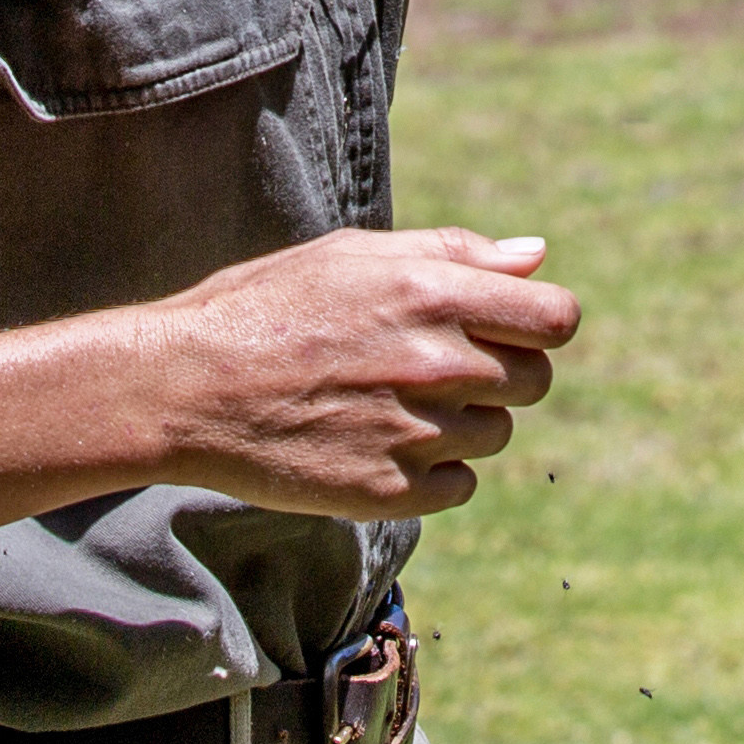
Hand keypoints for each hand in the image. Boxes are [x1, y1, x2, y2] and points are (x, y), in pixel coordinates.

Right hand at [141, 227, 578, 518]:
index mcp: (432, 292)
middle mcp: (435, 363)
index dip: (542, 323)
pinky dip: (436, 470)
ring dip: (465, 421)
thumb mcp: (355, 254)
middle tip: (439, 366)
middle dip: (504, 371)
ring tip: (394, 402)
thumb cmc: (269, 306)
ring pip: (498, 434)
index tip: (512, 328)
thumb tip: (538, 258)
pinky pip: (461, 485)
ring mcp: (415, 433)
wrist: (187, 387)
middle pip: (535, 380)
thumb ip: (455, 252)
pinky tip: (382, 443)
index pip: (556, 318)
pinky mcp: (390, 492)